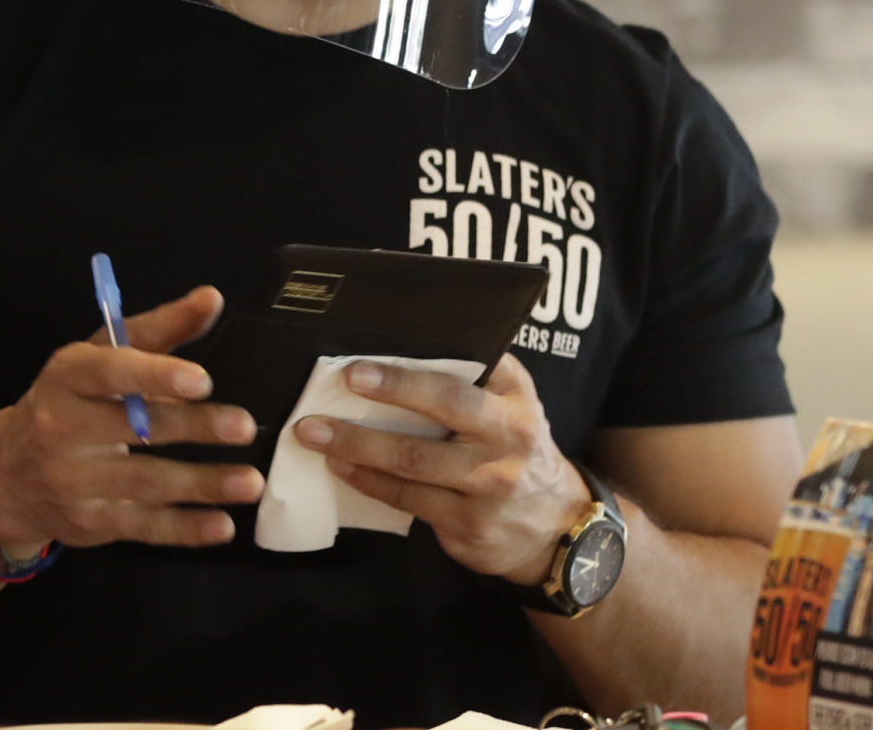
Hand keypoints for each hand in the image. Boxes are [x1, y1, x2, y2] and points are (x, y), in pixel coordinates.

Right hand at [0, 286, 263, 555]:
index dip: (154, 375)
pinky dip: (184, 530)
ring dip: (201, 483)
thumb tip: (212, 298)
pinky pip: (143, 528)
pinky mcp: (90, 524)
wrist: (7, 475)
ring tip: (251, 481)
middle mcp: (61, 429)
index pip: (108, 372)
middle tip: (244, 426)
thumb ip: (158, 329)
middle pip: (133, 428)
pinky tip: (222, 526)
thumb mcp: (99, 357)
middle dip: (192, 428)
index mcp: (66, 377)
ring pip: (144, 483)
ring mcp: (73, 482)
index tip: (202, 379)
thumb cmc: (69, 402)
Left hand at [291, 354, 587, 584]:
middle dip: (382, 401)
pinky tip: (342, 468)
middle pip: (438, 415)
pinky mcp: (469, 526)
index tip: (358, 370)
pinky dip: (369, 482)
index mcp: (515, 402)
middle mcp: (508, 441)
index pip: (459, 381)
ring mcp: (489, 488)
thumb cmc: (516, 449)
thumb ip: (476, 376)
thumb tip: (403, 346)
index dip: (405, 377)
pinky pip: (409, 501)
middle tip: (331, 393)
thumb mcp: (513, 406)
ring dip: (357, 447)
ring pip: (412, 464)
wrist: (557, 526)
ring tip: (314, 435)